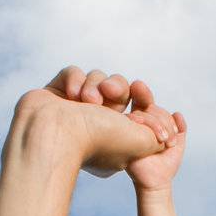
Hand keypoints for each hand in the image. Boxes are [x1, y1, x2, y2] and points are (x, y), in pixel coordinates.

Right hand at [12, 66, 171, 177]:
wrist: (54, 135)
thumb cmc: (98, 140)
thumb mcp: (142, 141)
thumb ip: (156, 133)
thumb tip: (160, 130)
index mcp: (116, 140)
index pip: (138, 112)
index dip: (144, 105)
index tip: (146, 104)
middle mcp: (94, 125)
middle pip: (119, 89)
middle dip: (117, 86)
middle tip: (110, 92)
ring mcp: (72, 110)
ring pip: (96, 78)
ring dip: (94, 84)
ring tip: (86, 99)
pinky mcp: (55, 96)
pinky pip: (72, 73)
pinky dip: (73, 79)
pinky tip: (70, 94)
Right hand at [125, 98, 186, 191]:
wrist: (158, 182)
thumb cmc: (165, 165)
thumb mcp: (177, 143)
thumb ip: (180, 128)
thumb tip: (177, 114)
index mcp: (148, 125)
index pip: (155, 108)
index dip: (166, 116)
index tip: (177, 131)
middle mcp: (138, 126)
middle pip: (149, 108)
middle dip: (165, 121)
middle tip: (171, 141)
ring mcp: (129, 130)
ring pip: (142, 113)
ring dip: (158, 125)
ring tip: (166, 142)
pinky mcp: (123, 138)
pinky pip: (132, 122)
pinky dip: (148, 127)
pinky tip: (158, 140)